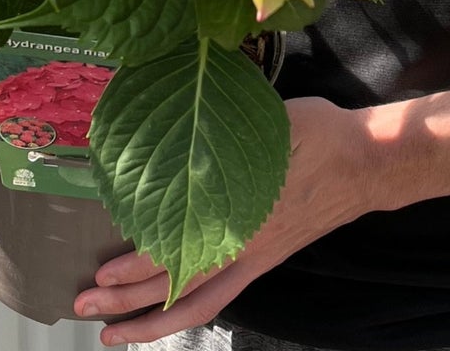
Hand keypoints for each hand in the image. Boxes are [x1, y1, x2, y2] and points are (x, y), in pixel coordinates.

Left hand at [72, 95, 374, 345]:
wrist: (366, 162)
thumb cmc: (319, 134)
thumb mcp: (273, 122)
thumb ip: (227, 132)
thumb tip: (187, 120)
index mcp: (243, 217)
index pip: (181, 253)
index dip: (139, 267)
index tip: (102, 273)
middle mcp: (244, 246)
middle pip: (177, 288)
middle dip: (127, 301)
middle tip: (83, 304)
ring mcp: (253, 258)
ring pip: (195, 303)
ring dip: (149, 319)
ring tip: (110, 329)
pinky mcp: (262, 258)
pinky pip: (217, 296)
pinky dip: (184, 308)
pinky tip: (161, 310)